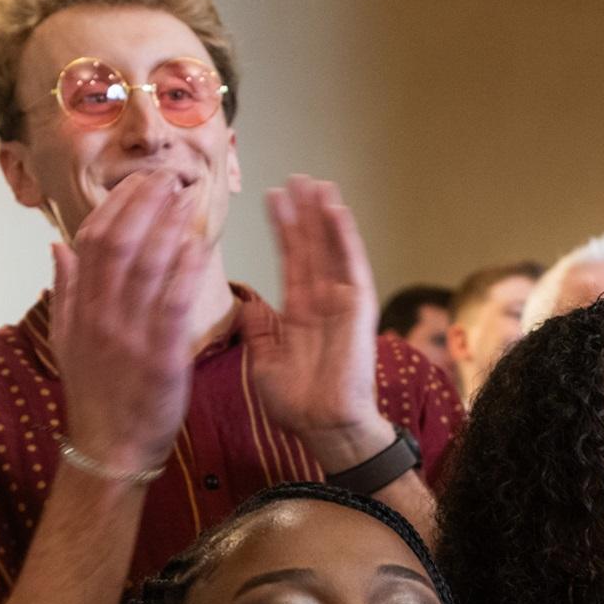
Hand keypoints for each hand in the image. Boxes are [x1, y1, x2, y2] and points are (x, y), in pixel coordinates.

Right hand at [51, 170, 205, 474]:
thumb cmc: (96, 395)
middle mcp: (99, 316)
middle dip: (143, 203)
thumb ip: (65, 291)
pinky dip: (183, 269)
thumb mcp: (66, 341)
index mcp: (79, 309)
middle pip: (118, 242)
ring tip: (186, 196)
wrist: (110, 449)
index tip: (139, 182)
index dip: (116, 205)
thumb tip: (58, 245)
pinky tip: (197, 243)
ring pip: (144, 265)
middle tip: (168, 178)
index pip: (91, 240)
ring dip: (167, 225)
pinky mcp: (160, 356)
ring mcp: (128, 335)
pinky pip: (171, 302)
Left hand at [245, 176, 390, 472]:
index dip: (282, 228)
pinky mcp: (358, 307)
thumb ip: (258, 330)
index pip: (289, 260)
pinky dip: (345, 237)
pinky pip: (352, 265)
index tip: (272, 198)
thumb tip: (246, 303)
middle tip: (294, 177)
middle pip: (310, 246)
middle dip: (302, 212)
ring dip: (323, 215)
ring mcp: (341, 302)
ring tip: (314, 182)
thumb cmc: (296, 404)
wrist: (324, 427)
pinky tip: (336, 209)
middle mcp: (321, 301)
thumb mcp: (263, 362)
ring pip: (330, 248)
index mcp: (298, 313)